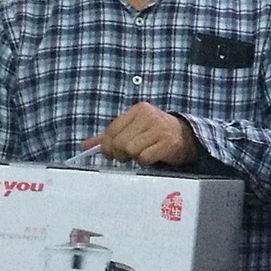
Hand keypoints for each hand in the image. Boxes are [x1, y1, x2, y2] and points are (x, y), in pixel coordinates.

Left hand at [82, 102, 197, 166]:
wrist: (185, 137)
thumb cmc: (154, 134)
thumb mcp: (133, 129)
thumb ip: (109, 136)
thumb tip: (85, 146)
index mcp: (138, 110)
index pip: (112, 129)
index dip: (107, 144)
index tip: (111, 152)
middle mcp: (149, 116)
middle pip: (120, 141)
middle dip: (120, 153)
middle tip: (127, 155)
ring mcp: (159, 129)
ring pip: (131, 150)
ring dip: (134, 157)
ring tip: (141, 154)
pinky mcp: (168, 143)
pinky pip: (145, 157)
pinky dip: (145, 161)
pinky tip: (151, 156)